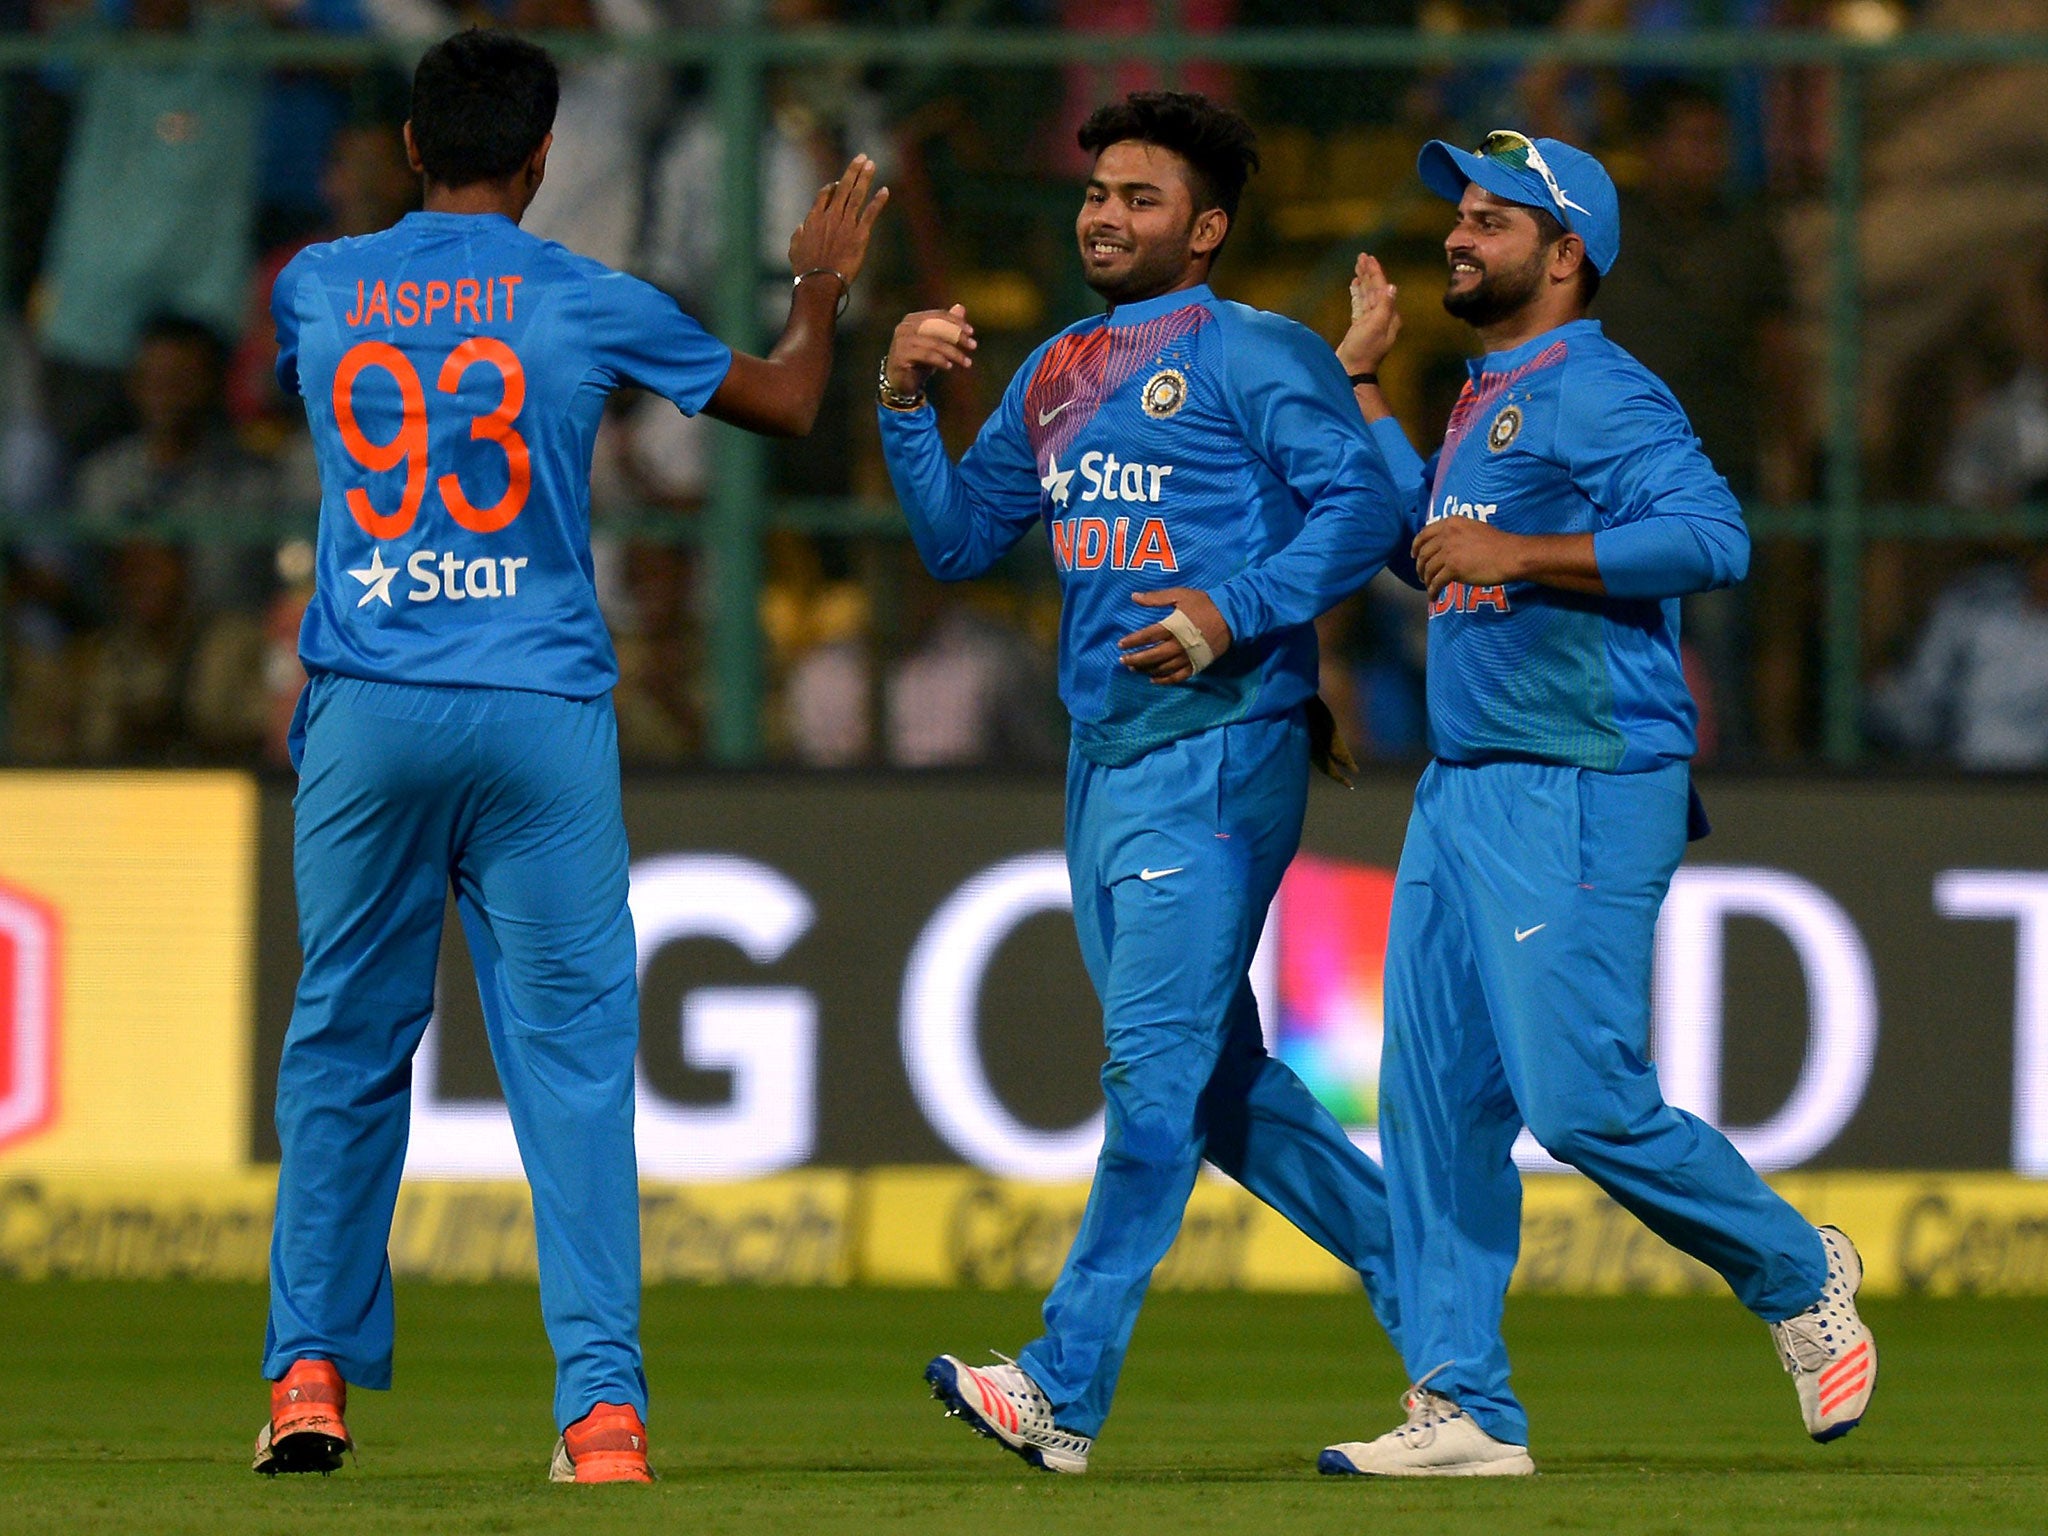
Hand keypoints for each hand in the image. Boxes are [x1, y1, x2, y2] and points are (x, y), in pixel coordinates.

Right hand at [787, 155, 889, 289]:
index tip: (840, 182)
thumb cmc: (806, 269)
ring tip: (871, 164)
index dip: (833, 186)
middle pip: (844, 187)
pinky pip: (870, 213)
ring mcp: (846, 223)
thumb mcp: (795, 249)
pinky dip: (878, 201)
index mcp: (814, 218)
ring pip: (857, 195)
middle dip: (853, 170)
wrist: (820, 280)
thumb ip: (798, 234)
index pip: (825, 194)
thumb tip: (802, 226)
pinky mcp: (860, 234)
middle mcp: (831, 216)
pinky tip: (885, 190)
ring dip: (865, 178)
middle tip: (862, 157)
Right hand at [885, 304, 976, 396]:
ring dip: (954, 352)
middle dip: (958, 336)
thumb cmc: (919, 361)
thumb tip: (961, 307)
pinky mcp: (900, 355)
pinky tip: (950, 367)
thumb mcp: (936, 343)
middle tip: (973, 346)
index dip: (957, 322)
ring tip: (967, 362)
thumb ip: (947, 326)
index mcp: (913, 319)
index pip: (939, 315)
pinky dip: (940, 360)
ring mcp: (901, 341)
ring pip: (934, 343)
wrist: (900, 382)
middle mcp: (905, 327)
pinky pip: (926, 355)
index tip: (972, 332)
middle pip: (937, 327)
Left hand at [1117, 588, 1231, 684]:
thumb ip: (1156, 598)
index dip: (1132, 641)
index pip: (1147, 636)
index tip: (1120, 644)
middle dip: (1135, 659)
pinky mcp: (1196, 664)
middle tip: (1123, 660)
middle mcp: (1177, 645)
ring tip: (1134, 669)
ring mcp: (1187, 657)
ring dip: (1146, 669)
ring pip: (1162, 668)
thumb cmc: (1204, 604)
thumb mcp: (1180, 595)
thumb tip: (1133, 596)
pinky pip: (1178, 677)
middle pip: (1152, 655)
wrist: (1231, 617)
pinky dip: (1165, 680)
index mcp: (1172, 627)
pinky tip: (1153, 680)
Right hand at [1337, 253, 1401, 375]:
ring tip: (1357, 266)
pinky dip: (1357, 293)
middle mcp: (1382, 316)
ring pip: (1367, 294)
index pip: (1382, 288)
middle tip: (1361, 256)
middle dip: (1369, 272)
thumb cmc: (1364, 350)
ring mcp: (1370, 321)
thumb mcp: (1375, 327)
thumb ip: (1384, 306)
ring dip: (1363, 280)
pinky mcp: (1359, 326)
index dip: (1375, 272)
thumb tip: (1391, 287)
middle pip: (1375, 289)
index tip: (1368, 258)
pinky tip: (1354, 284)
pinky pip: (1359, 304)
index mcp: (1389, 315)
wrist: (1352, 370)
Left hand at [1411, 518, 1525, 597]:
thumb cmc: (1497, 544)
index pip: (1424, 533)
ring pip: (1428, 569)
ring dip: (1426, 580)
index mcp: (1451, 523)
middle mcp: (1447, 535)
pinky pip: (1436, 582)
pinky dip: (1432, 591)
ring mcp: (1449, 552)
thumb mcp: (1473, 529)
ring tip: (1429, 586)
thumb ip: (1456, 534)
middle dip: (1420, 566)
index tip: (1414, 555)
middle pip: (1424, 553)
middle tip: (1422, 575)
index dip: (1416, 545)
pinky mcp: (1453, 569)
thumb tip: (1444, 546)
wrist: (1509, 555)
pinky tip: (1433, 596)